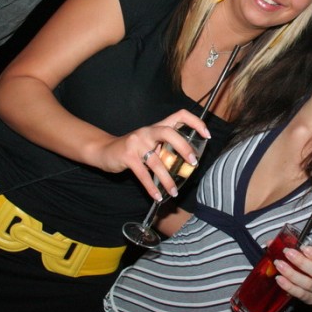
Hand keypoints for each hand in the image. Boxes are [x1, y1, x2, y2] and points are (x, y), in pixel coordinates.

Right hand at [94, 109, 209, 200]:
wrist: (105, 150)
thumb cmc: (133, 149)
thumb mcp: (151, 143)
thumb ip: (166, 147)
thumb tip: (189, 162)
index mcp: (157, 126)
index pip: (179, 115)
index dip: (195, 122)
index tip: (207, 135)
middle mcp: (148, 132)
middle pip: (169, 132)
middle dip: (184, 147)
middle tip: (193, 162)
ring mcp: (137, 143)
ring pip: (157, 161)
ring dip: (167, 178)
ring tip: (174, 191)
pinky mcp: (127, 156)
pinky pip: (143, 174)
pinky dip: (152, 187)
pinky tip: (158, 196)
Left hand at [273, 244, 311, 305]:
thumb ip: (299, 246)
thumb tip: (273, 241)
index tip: (303, 247)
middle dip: (301, 262)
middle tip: (287, 252)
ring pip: (308, 284)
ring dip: (292, 274)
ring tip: (279, 264)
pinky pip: (301, 294)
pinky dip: (289, 286)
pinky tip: (280, 279)